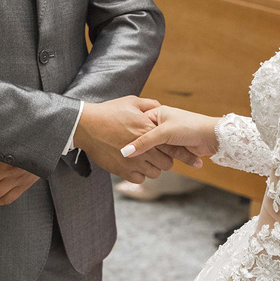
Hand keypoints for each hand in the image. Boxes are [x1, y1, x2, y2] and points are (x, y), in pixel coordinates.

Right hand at [74, 97, 203, 181]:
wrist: (86, 125)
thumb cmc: (108, 111)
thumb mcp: (131, 101)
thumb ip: (150, 105)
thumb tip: (160, 108)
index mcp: (149, 130)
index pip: (174, 147)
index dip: (185, 154)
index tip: (193, 157)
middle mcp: (144, 147)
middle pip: (167, 163)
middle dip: (166, 159)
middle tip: (160, 154)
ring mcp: (133, 160)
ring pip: (155, 172)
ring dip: (154, 167)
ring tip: (147, 159)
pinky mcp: (122, 170)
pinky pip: (140, 179)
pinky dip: (140, 174)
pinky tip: (136, 166)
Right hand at [121, 105, 219, 160]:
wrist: (212, 136)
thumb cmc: (189, 127)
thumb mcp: (163, 133)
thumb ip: (144, 142)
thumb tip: (125, 152)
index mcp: (155, 114)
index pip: (137, 125)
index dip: (132, 135)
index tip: (125, 143)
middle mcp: (159, 125)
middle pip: (144, 141)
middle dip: (147, 149)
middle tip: (148, 154)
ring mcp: (166, 138)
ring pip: (152, 152)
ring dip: (157, 157)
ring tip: (162, 157)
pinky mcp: (172, 149)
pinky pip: (161, 158)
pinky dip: (162, 163)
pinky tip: (164, 163)